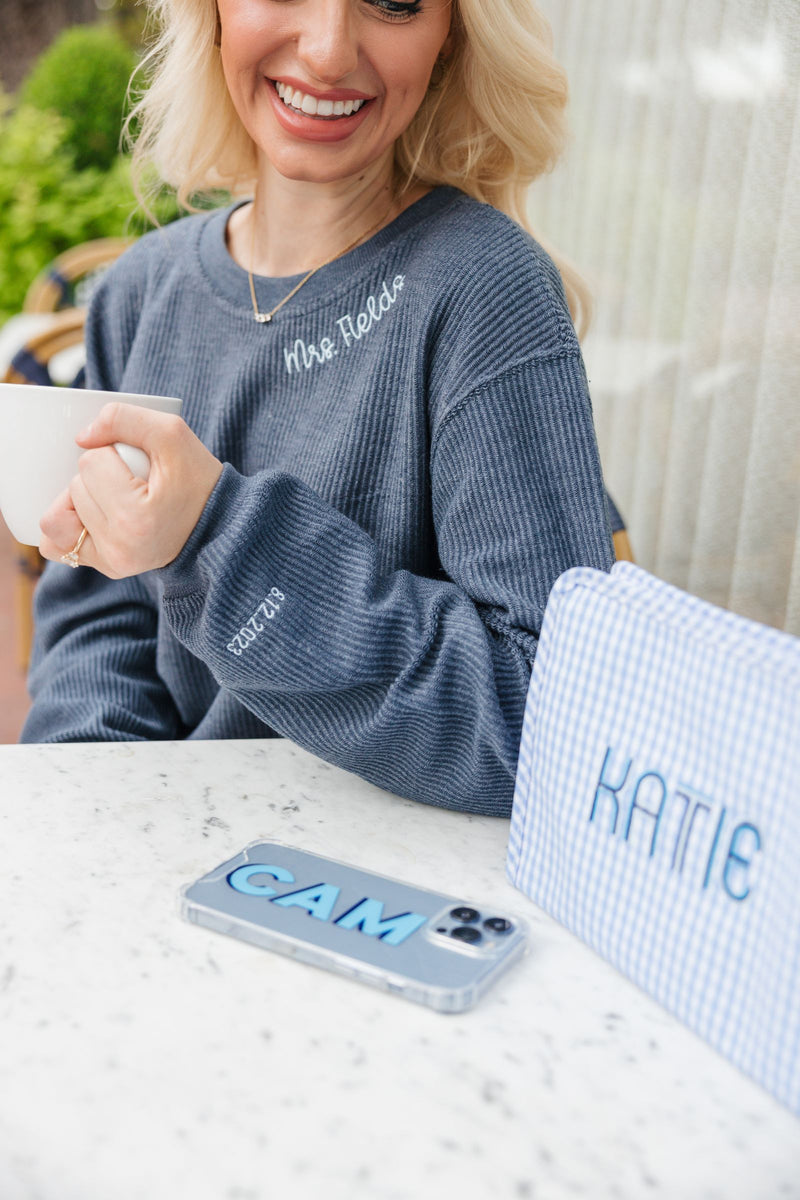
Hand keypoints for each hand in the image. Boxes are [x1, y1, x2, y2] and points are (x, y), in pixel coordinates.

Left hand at [39, 403, 223, 577]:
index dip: (112, 453)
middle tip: (134, 482)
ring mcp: (111, 563)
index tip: (140, 466)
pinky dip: (65, 525)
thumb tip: (81, 437)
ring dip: (81, 498)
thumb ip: (125, 418)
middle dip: (99, 476)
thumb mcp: (174, 435)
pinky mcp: (106, 567)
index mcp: (136, 519)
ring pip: (58, 514)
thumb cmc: (199, 480)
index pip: (90, 462)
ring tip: (114, 498)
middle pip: (74, 487)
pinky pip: (55, 545)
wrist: (221, 526)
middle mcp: (120, 548)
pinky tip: (89, 515)